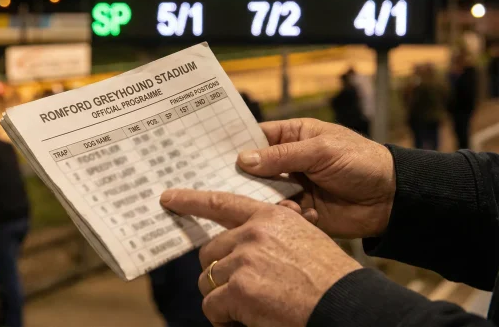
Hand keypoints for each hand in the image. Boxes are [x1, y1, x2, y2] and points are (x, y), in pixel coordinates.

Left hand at [161, 189, 361, 326]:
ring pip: (208, 281)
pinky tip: (245, 321)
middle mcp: (253, 233)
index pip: (221, 203)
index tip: (168, 199)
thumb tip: (243, 239)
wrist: (346, 304)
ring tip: (249, 309)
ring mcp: (244, 260)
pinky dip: (224, 319)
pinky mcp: (239, 289)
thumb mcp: (304, 238)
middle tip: (240, 292)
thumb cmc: (330, 278)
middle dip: (219, 274)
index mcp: (269, 218)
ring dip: (222, 299)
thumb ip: (273, 233)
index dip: (191, 200)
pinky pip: (213, 306)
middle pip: (210, 253)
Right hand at [237, 118, 394, 238]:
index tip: (207, 154)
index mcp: (291, 137)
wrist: (392, 198)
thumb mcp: (321, 151)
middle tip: (223, 185)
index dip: (232, 145)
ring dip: (267, 200)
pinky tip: (306, 214)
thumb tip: (242, 159)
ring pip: (262, 195)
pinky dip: (287, 216)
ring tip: (283, 203)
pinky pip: (280, 215)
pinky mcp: (300, 212)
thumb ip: (282, 156)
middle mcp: (286, 162)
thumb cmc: (360, 162)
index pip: (253, 138)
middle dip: (241, 178)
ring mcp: (291, 187)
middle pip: (251, 169)